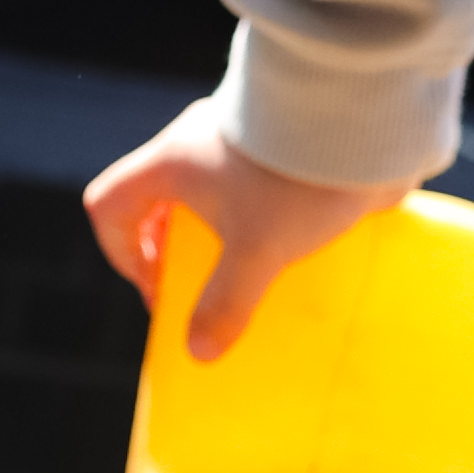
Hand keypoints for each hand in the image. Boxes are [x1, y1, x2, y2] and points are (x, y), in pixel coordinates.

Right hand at [83, 108, 423, 359]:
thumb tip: (199, 352)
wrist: (365, 120)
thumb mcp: (256, 251)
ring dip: (216, 237)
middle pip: (155, 201)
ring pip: (204, 195)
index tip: (160, 286)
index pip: (108, 203)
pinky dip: (256, 222)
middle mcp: (195, 145)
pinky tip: (289, 246)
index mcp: (170, 161)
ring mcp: (237, 144)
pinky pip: (248, 191)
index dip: (121, 253)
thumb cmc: (293, 179)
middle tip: (198, 287)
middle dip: (170, 251)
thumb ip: (225, 303)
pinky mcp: (277, 149)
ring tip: (248, 271)